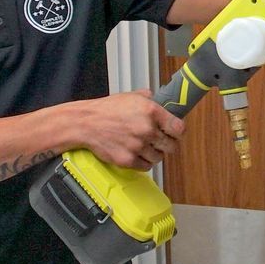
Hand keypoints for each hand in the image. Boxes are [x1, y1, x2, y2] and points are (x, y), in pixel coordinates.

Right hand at [65, 90, 184, 168]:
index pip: (179, 128)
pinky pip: (146, 166)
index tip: (174, 133)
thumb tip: (161, 101)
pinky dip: (144, 162)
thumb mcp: (131, 96)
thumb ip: (149, 99)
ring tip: (145, 147)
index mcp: (151, 111)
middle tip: (160, 142)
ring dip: (154, 154)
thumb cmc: (106, 110)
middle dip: (167, 144)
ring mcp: (137, 146)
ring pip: (159, 158)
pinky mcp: (127, 160)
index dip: (178, 132)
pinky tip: (138, 154)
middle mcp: (147, 129)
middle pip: (171, 146)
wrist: (86, 123)